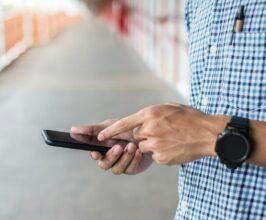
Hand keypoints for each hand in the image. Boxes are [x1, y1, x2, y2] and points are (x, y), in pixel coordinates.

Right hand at [71, 119, 152, 174]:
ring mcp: (121, 164)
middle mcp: (110, 158)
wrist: (148, 133)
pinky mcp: (132, 169)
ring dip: (124, 158)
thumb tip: (73, 129)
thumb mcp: (109, 126)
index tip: (95, 152)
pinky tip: (138, 151)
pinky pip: (130, 170)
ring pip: (116, 169)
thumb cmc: (127, 129)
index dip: (93, 155)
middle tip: (119, 147)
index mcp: (102, 148)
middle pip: (104, 164)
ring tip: (132, 146)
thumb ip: (92, 129)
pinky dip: (134, 160)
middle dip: (111, 157)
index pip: (93, 154)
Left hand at [98, 104, 228, 164]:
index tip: (100, 137)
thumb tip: (140, 122)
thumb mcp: (169, 107)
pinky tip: (173, 147)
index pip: (123, 124)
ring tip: (169, 139)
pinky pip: (154, 156)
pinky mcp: (160, 157)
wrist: (208, 134)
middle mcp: (149, 129)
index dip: (110, 131)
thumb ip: (151, 114)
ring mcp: (154, 145)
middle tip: (161, 132)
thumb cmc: (190, 118)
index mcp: (150, 114)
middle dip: (144, 135)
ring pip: (144, 147)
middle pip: (135, 136)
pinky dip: (161, 153)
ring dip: (152, 144)